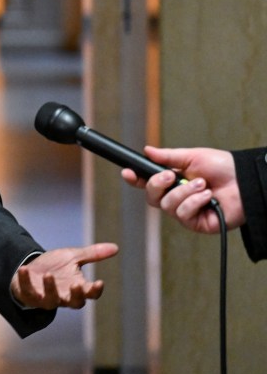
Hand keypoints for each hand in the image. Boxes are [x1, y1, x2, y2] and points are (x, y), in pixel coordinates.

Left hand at [11, 243, 118, 309]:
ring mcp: (46, 298)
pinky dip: (25, 281)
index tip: (99, 282)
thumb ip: (92, 254)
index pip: (90, 294)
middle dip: (76, 295)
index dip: (95, 290)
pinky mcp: (29, 295)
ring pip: (51, 300)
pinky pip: (27, 292)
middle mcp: (64, 296)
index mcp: (77, 288)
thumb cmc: (55, 266)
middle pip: (75, 303)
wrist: (32, 269)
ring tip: (49, 275)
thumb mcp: (73, 257)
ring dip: (50, 289)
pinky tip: (24, 269)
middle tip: (77, 285)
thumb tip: (116, 248)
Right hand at [121, 146, 243, 232]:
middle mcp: (176, 197)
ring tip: (202, 185)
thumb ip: (168, 157)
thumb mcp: (192, 157)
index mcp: (172, 181)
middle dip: (157, 185)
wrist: (245, 181)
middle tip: (171, 176)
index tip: (127, 172)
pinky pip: (183, 214)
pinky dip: (194, 202)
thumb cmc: (223, 168)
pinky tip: (207, 197)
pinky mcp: (196, 223)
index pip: (147, 182)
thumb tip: (147, 150)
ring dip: (184, 192)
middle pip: (151, 197)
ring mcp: (185, 212)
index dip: (134, 179)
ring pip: (167, 206)